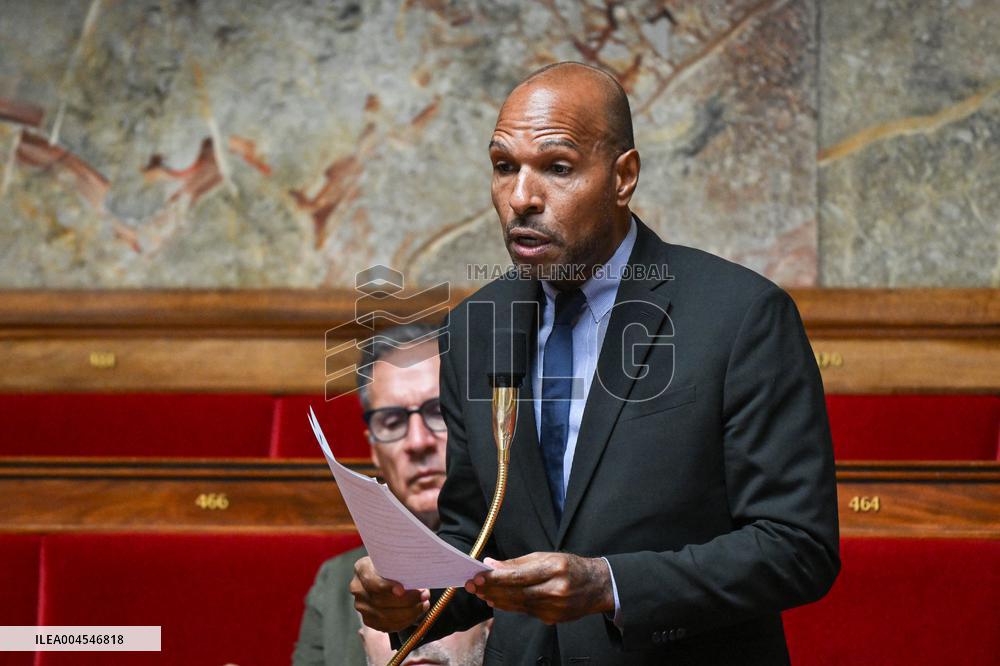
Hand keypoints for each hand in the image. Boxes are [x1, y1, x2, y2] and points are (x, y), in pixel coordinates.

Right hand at [350, 556, 429, 631]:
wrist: (384, 575)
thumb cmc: (393, 566)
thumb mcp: (395, 560)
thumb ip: (402, 569)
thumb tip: (419, 583)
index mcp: (362, 568)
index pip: (372, 580)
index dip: (386, 587)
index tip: (402, 590)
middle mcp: (357, 588)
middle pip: (380, 601)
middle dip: (406, 601)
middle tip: (424, 596)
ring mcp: (361, 606)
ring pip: (385, 616)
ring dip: (409, 613)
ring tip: (423, 605)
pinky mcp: (368, 620)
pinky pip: (387, 626)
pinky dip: (404, 622)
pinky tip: (416, 614)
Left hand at [464, 552, 613, 624]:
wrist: (597, 586)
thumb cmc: (570, 567)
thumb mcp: (547, 556)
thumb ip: (517, 562)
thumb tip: (491, 564)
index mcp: (554, 569)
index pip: (518, 575)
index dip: (496, 577)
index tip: (478, 575)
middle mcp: (555, 590)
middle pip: (515, 592)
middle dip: (491, 589)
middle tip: (472, 585)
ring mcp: (554, 607)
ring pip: (517, 604)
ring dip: (496, 598)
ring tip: (480, 592)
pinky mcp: (552, 618)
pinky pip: (525, 611)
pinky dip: (509, 606)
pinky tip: (497, 601)